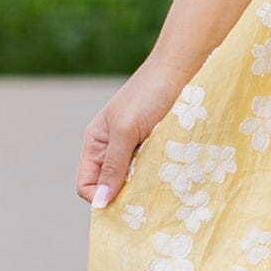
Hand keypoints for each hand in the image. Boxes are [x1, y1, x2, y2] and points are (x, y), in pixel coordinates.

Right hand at [76, 62, 183, 210]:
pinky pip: (155, 171)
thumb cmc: (150, 93)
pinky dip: (162, 176)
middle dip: (126, 196)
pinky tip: (173, 176)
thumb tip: (101, 203)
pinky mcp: (160, 145)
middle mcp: (115, 148)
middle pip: (112, 187)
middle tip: (146, 200)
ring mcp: (138, 147)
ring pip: (135, 182)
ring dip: (146, 187)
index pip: (87, 185)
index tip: (124, 203)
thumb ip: (113, 164)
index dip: (100, 198)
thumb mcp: (126, 129)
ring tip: (162, 186)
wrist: (183, 67)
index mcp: (97, 143)